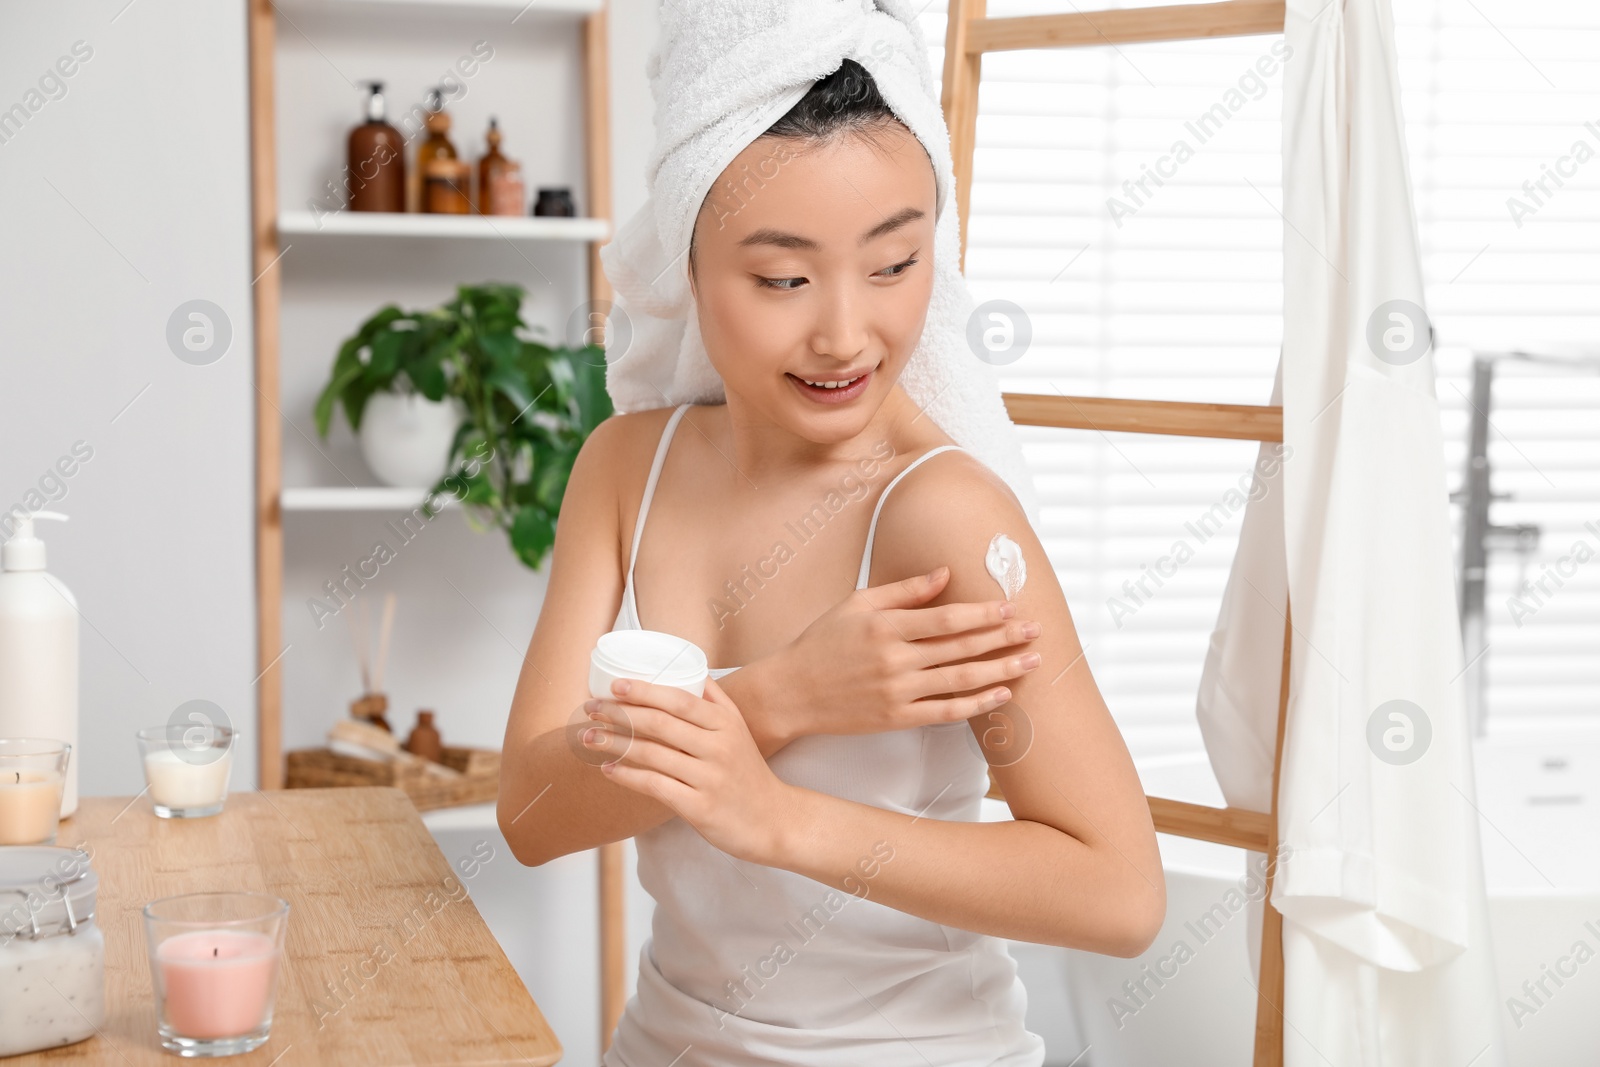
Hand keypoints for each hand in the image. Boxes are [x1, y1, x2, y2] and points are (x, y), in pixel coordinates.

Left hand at [581, 676, 793, 864]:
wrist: (773, 820)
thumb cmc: (748, 772)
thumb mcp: (739, 729)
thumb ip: (716, 699)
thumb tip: (691, 667)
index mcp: (725, 723)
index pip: (678, 699)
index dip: (643, 690)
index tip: (614, 686)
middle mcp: (718, 747)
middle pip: (660, 723)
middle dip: (618, 713)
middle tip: (590, 708)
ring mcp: (709, 778)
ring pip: (652, 754)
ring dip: (614, 743)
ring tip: (588, 736)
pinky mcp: (700, 807)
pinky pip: (655, 786)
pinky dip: (627, 776)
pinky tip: (608, 770)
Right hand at [754, 566, 1042, 742]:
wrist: (792, 692)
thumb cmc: (822, 643)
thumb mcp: (856, 604)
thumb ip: (902, 590)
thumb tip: (945, 574)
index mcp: (884, 626)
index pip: (947, 618)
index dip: (983, 613)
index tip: (1011, 607)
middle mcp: (894, 660)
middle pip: (962, 648)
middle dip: (1004, 638)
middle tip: (1036, 630)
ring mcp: (897, 692)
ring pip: (961, 681)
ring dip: (1001, 670)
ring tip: (1031, 661)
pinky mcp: (897, 719)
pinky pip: (946, 712)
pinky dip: (977, 704)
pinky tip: (1001, 694)